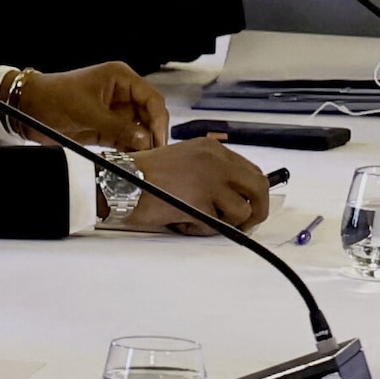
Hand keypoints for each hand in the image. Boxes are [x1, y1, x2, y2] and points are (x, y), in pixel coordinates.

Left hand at [8, 61, 167, 152]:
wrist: (29, 108)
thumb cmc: (55, 97)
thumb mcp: (88, 111)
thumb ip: (118, 126)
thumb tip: (144, 139)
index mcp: (121, 78)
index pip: (152, 98)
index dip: (159, 119)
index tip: (159, 139)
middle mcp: (122, 93)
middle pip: (150, 115)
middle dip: (152, 134)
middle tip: (154, 154)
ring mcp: (115, 112)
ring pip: (140, 130)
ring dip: (142, 144)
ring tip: (144, 160)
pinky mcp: (107, 128)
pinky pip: (126, 140)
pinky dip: (130, 150)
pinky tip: (132, 160)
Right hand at [122, 135, 275, 236]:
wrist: (120, 182)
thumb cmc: (144, 175)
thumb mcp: (184, 160)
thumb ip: (210, 171)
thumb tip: (233, 192)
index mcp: (212, 148)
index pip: (250, 170)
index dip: (253, 192)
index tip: (250, 204)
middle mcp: (216, 161)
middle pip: (259, 188)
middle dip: (257, 210)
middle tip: (247, 224)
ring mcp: (210, 181)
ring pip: (242, 210)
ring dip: (226, 223)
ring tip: (201, 220)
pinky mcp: (201, 203)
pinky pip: (218, 226)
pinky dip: (203, 230)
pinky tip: (184, 222)